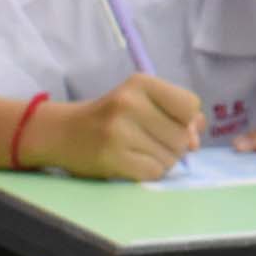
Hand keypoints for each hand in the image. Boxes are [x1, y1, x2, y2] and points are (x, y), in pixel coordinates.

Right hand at [29, 76, 200, 181]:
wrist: (60, 132)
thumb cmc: (111, 116)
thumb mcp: (143, 101)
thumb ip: (178, 114)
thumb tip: (195, 141)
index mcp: (140, 83)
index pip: (191, 105)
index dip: (187, 120)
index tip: (169, 122)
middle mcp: (129, 103)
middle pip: (183, 136)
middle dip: (174, 144)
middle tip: (147, 139)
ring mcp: (119, 132)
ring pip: (171, 157)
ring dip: (161, 159)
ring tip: (137, 149)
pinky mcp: (112, 157)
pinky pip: (154, 172)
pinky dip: (148, 172)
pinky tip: (130, 162)